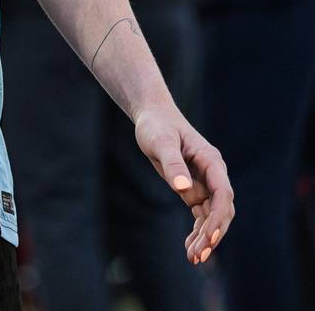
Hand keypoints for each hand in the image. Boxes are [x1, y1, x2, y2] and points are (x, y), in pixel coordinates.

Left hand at [133, 102, 234, 263]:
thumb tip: (183, 188)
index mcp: (211, 161)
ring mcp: (204, 183)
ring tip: (193, 258)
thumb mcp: (161, 142)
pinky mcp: (193, 189)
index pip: (223, 194)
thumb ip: (172, 163)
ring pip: (212, 216)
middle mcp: (212, 174)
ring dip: (205, 238)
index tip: (209, 238)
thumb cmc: (157, 125)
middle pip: (221, 210)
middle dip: (213, 234)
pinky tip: (190, 248)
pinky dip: (198, 232)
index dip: (218, 218)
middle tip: (198, 256)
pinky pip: (201, 215)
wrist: (152, 117)